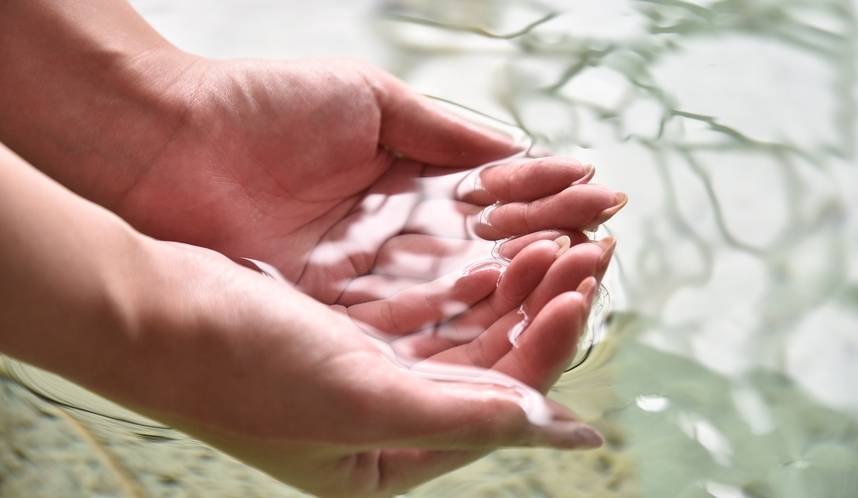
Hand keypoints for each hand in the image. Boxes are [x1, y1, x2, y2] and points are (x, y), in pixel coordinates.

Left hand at [107, 58, 624, 299]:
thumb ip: (446, 134)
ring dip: (522, 285)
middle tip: (602, 244)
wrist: (166, 143)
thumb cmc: (260, 108)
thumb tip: (520, 154)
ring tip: (577, 273)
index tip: (598, 197)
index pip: (493, 204)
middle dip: (548, 248)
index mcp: (406, 190)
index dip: (545, 201)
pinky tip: (515, 296)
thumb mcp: (372, 101)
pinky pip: (415, 322)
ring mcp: (369, 284)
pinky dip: (467, 313)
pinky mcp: (339, 319)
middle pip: (488, 256)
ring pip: (462, 294)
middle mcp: (395, 244)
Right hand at [112, 238, 607, 497]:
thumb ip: (465, 416)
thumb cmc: (236, 366)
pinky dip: (468, 272)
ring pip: (468, 328)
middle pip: (491, 366)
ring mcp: (370, 367)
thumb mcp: (358, 399)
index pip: (496, 408)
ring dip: (513, 286)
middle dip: (540, 311)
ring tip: (553, 242)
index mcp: (386, 458)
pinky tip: (498, 243)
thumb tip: (561, 431)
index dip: (547, 351)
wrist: (150, 305)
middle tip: (585, 256)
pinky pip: (434, 299)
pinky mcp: (354, 322)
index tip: (580, 295)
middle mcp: (385, 417)